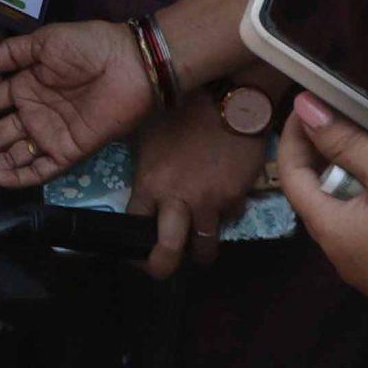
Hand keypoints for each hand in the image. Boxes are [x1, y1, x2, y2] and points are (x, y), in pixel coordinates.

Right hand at [0, 18, 156, 189]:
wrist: (131, 63)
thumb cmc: (88, 46)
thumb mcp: (43, 42)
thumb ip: (9, 55)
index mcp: (24, 87)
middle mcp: (33, 115)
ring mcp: (51, 136)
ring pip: (10, 156)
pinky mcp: (71, 152)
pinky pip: (40, 169)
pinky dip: (17, 176)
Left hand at [128, 97, 268, 278]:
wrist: (231, 100)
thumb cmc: (182, 110)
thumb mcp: (149, 135)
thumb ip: (145, 167)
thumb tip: (140, 184)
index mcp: (150, 184)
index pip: (133, 225)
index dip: (129, 243)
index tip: (129, 248)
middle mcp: (178, 200)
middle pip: (168, 254)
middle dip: (161, 267)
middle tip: (160, 267)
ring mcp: (211, 203)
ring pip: (205, 247)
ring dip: (199, 251)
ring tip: (194, 247)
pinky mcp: (238, 198)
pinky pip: (229, 219)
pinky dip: (224, 217)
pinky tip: (220, 205)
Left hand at [282, 92, 367, 336]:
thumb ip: (348, 142)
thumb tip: (306, 110)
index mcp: (330, 231)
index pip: (292, 177)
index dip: (295, 139)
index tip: (307, 109)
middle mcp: (340, 258)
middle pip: (316, 200)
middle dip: (321, 160)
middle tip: (338, 126)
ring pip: (345, 219)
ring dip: (349, 185)